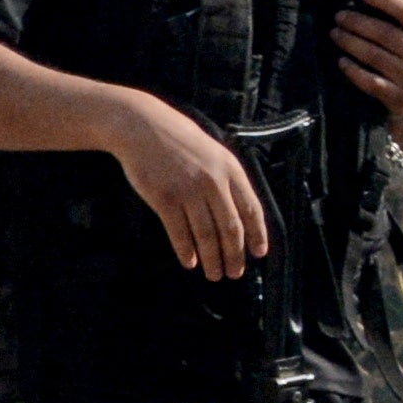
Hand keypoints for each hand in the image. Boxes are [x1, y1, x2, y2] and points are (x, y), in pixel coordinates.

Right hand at [109, 100, 270, 280]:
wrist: (143, 128)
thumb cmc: (180, 142)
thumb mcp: (214, 154)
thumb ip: (228, 180)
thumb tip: (241, 213)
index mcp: (231, 170)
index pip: (251, 209)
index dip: (257, 234)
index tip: (259, 254)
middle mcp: (213, 182)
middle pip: (230, 227)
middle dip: (235, 254)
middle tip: (235, 273)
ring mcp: (188, 191)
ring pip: (206, 234)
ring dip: (212, 259)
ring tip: (214, 274)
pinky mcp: (163, 198)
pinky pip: (178, 232)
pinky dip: (186, 250)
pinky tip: (190, 262)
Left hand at [333, 0, 402, 142]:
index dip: (385, 0)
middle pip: (385, 34)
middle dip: (358, 23)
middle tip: (339, 16)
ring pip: (374, 56)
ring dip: (350, 43)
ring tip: (335, 34)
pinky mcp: (398, 98)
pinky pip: (370, 82)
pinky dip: (353, 71)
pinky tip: (341, 61)